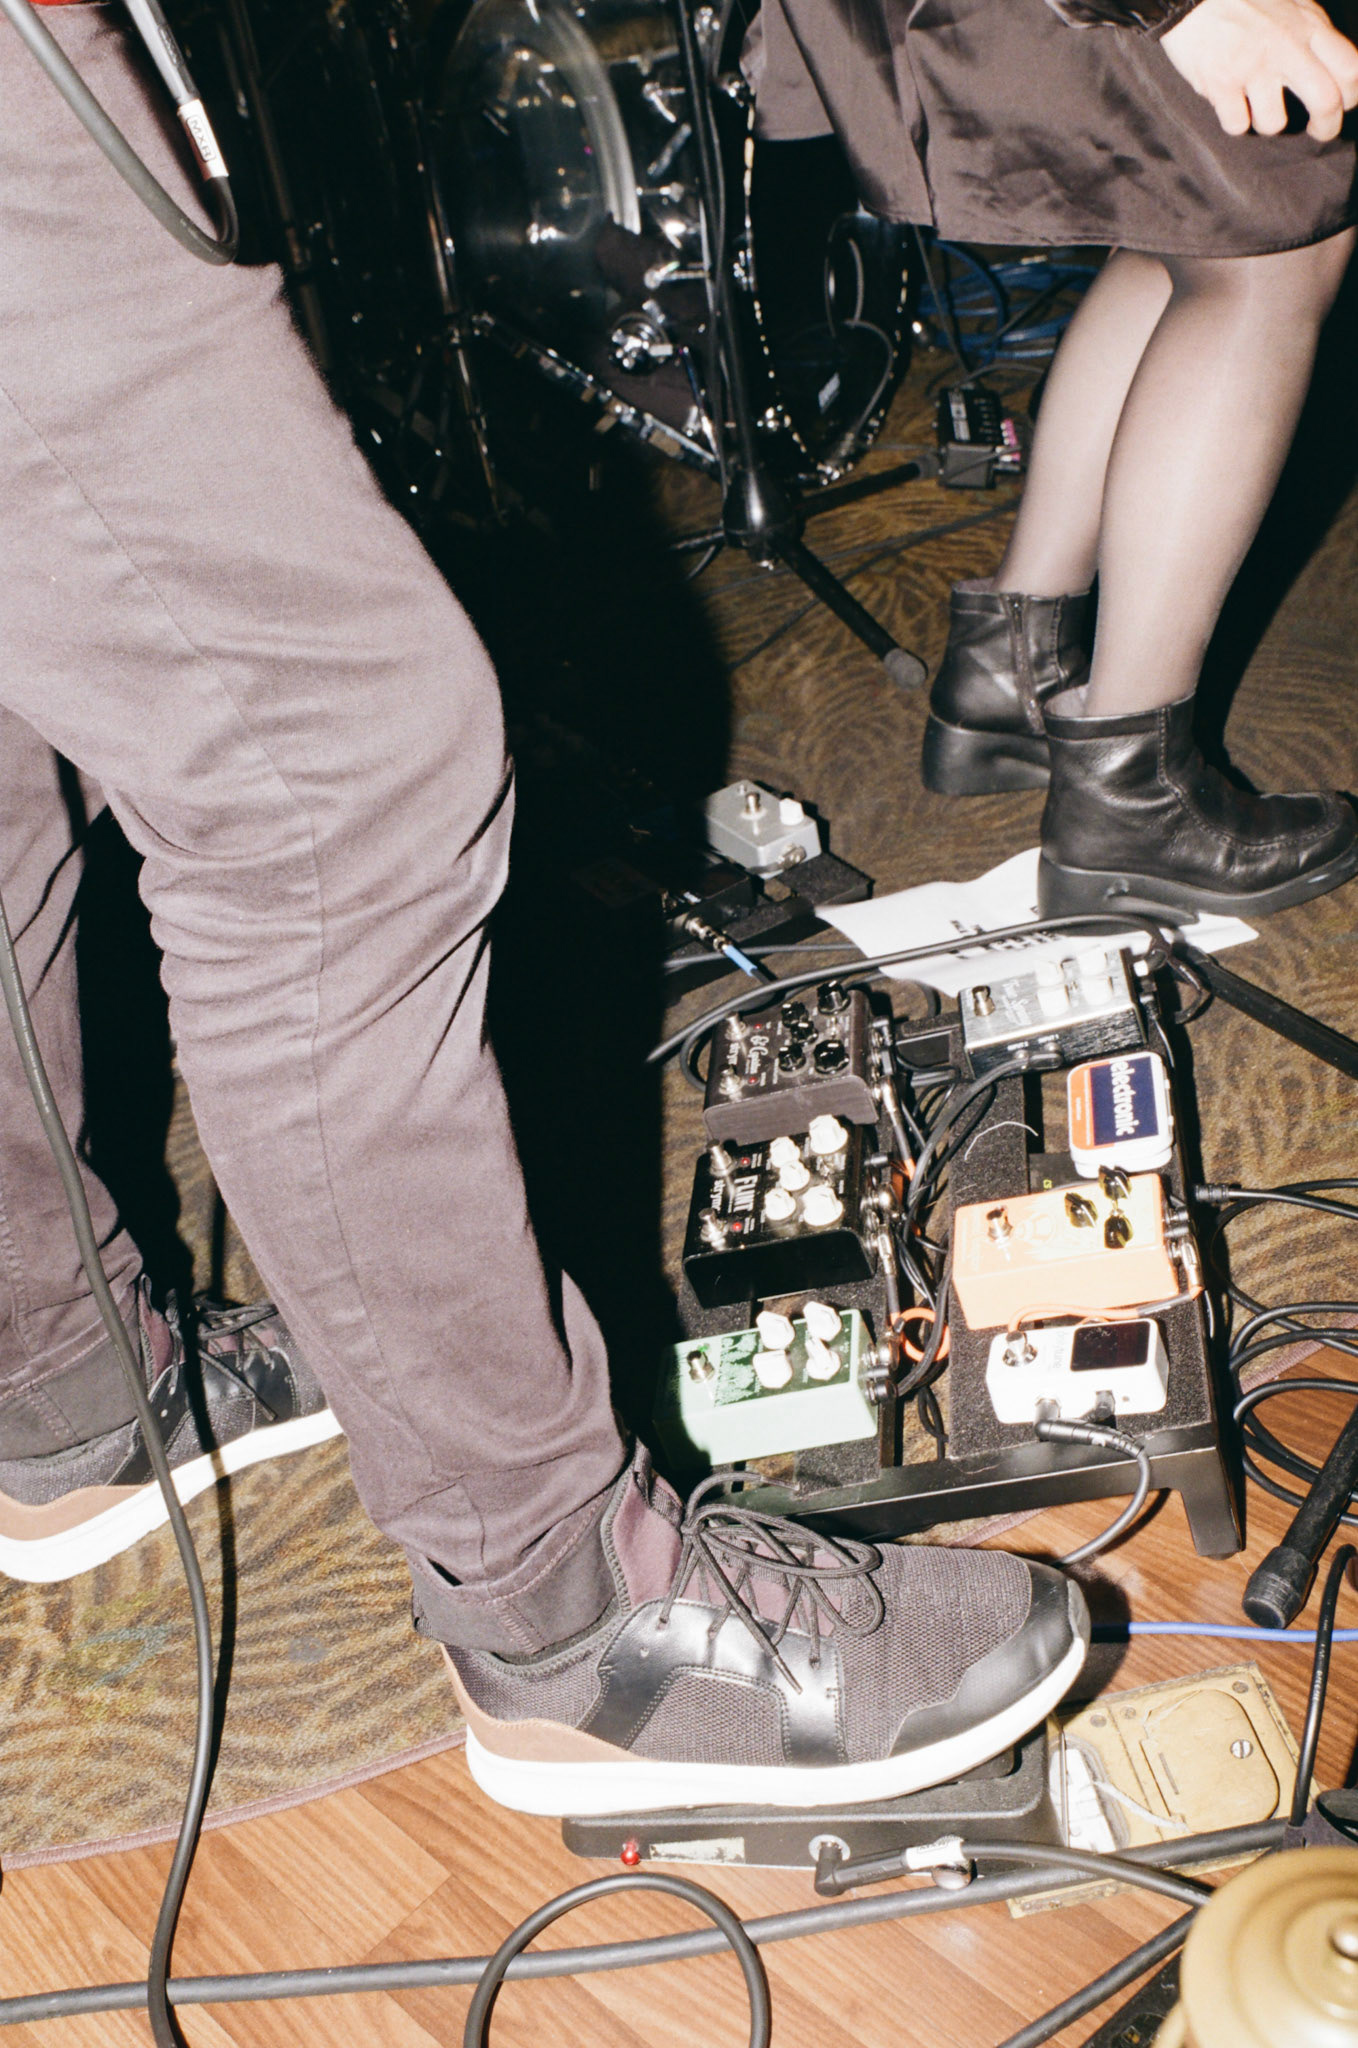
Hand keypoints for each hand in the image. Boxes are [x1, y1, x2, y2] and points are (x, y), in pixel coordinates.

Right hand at [1160, 0, 1357, 138]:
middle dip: (1326, 127)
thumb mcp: (1291, 5)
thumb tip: (1333, 69)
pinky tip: (1228, 103)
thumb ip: (1312, 33)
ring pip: (1275, 123)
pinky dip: (1233, 121)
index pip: (1350, 68)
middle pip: (1326, 101)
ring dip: (1267, 123)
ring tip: (1257, 107)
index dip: (1352, 95)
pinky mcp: (1221, 83)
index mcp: (1308, 26)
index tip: (1342, 104)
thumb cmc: (1242, 1)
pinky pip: (1236, 125)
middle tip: (1318, 131)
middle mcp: (1286, 47)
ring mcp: (1253, 66)